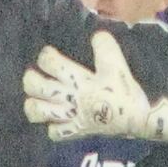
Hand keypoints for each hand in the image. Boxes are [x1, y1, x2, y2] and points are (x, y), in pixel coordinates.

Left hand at [23, 32, 167, 144]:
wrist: (137, 121)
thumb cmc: (125, 93)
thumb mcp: (118, 65)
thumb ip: (105, 48)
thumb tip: (96, 33)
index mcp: (79, 80)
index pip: (50, 64)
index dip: (45, 56)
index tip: (48, 53)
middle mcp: (69, 98)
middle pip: (37, 87)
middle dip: (30, 79)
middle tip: (34, 75)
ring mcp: (70, 117)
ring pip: (38, 112)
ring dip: (33, 104)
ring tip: (36, 99)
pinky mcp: (76, 132)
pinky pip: (54, 133)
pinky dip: (51, 126)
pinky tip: (55, 120)